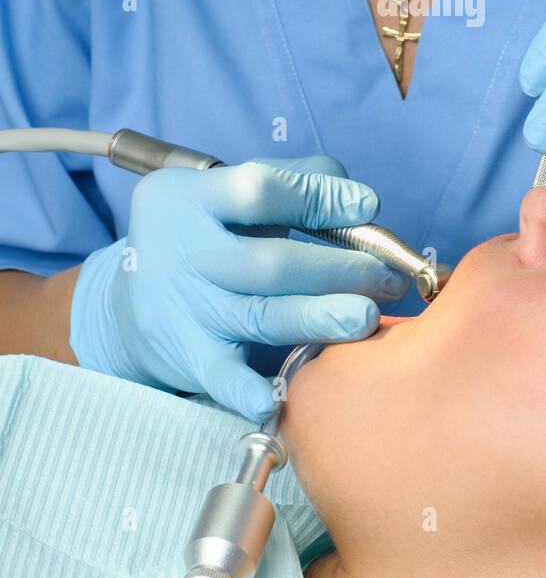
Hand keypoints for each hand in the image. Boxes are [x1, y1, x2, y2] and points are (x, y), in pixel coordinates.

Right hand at [70, 155, 404, 420]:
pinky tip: (277, 396)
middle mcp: (181, 250)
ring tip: (367, 317)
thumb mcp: (229, 195)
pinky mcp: (185, 356)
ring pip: (260, 315)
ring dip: (321, 318)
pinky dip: (248, 390)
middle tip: (385, 278)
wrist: (128, 303)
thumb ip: (295, 181)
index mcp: (190, 197)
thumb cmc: (206, 238)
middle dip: (338, 270)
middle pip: (268, 262)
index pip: (259, 189)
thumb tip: (360, 202)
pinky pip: (221, 377)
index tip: (368, 207)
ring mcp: (183, 307)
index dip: (319, 198)